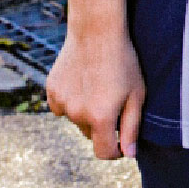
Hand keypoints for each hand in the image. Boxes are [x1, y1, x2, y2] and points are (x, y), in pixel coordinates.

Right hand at [46, 25, 145, 158]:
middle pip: (91, 135)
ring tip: (98, 87)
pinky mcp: (51, 91)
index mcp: (101, 118)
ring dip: (86, 113)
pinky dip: (71, 101)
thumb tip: (128, 154)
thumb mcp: (137, 95)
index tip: (121, 142)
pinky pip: (62, 107)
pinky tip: (82, 83)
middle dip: (102, 126)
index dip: (115, 151)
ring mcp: (62, 103)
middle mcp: (78, 115)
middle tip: (113, 100)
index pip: (104, 153)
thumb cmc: (123, 63)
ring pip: (76, 120)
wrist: (97, 32)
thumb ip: (131, 128)